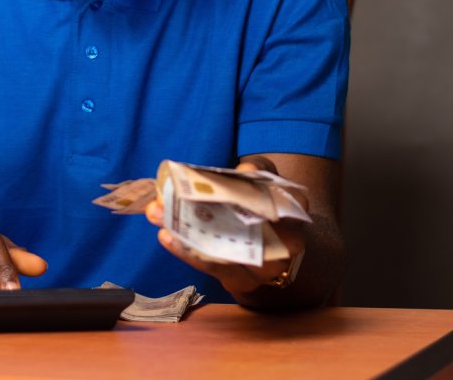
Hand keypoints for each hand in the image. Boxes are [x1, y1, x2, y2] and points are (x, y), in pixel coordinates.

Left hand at [144, 162, 307, 294]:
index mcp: (294, 209)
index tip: (218, 174)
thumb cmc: (263, 204)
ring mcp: (265, 267)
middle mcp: (288, 243)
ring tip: (157, 214)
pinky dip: (189, 252)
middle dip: (202, 209)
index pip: (274, 196)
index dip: (246, 185)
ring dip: (186, 233)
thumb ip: (257, 169)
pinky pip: (215, 269)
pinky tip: (166, 236)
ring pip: (226, 251)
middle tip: (165, 197)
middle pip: (243, 225)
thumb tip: (244, 170)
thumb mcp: (265, 180)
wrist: (274, 246)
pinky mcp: (243, 282)